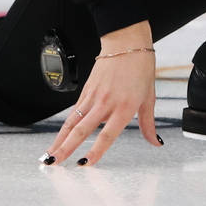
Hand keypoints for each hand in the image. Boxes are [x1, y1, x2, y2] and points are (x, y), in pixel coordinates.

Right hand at [44, 22, 160, 166]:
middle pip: (82, 129)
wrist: (127, 43)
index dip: (96, 150)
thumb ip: (149, 124)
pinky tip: (58, 138)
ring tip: (49, 155)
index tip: (85, 163)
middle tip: (55, 163)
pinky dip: (64, 127)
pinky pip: (73, 112)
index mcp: (125, 106)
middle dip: (66, 148)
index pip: (108, 133)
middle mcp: (107, 102)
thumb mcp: (149, 98)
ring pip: (72, 122)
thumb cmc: (140, 68)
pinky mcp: (86, 91)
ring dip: (59, 140)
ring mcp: (94, 96)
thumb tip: (156, 142)